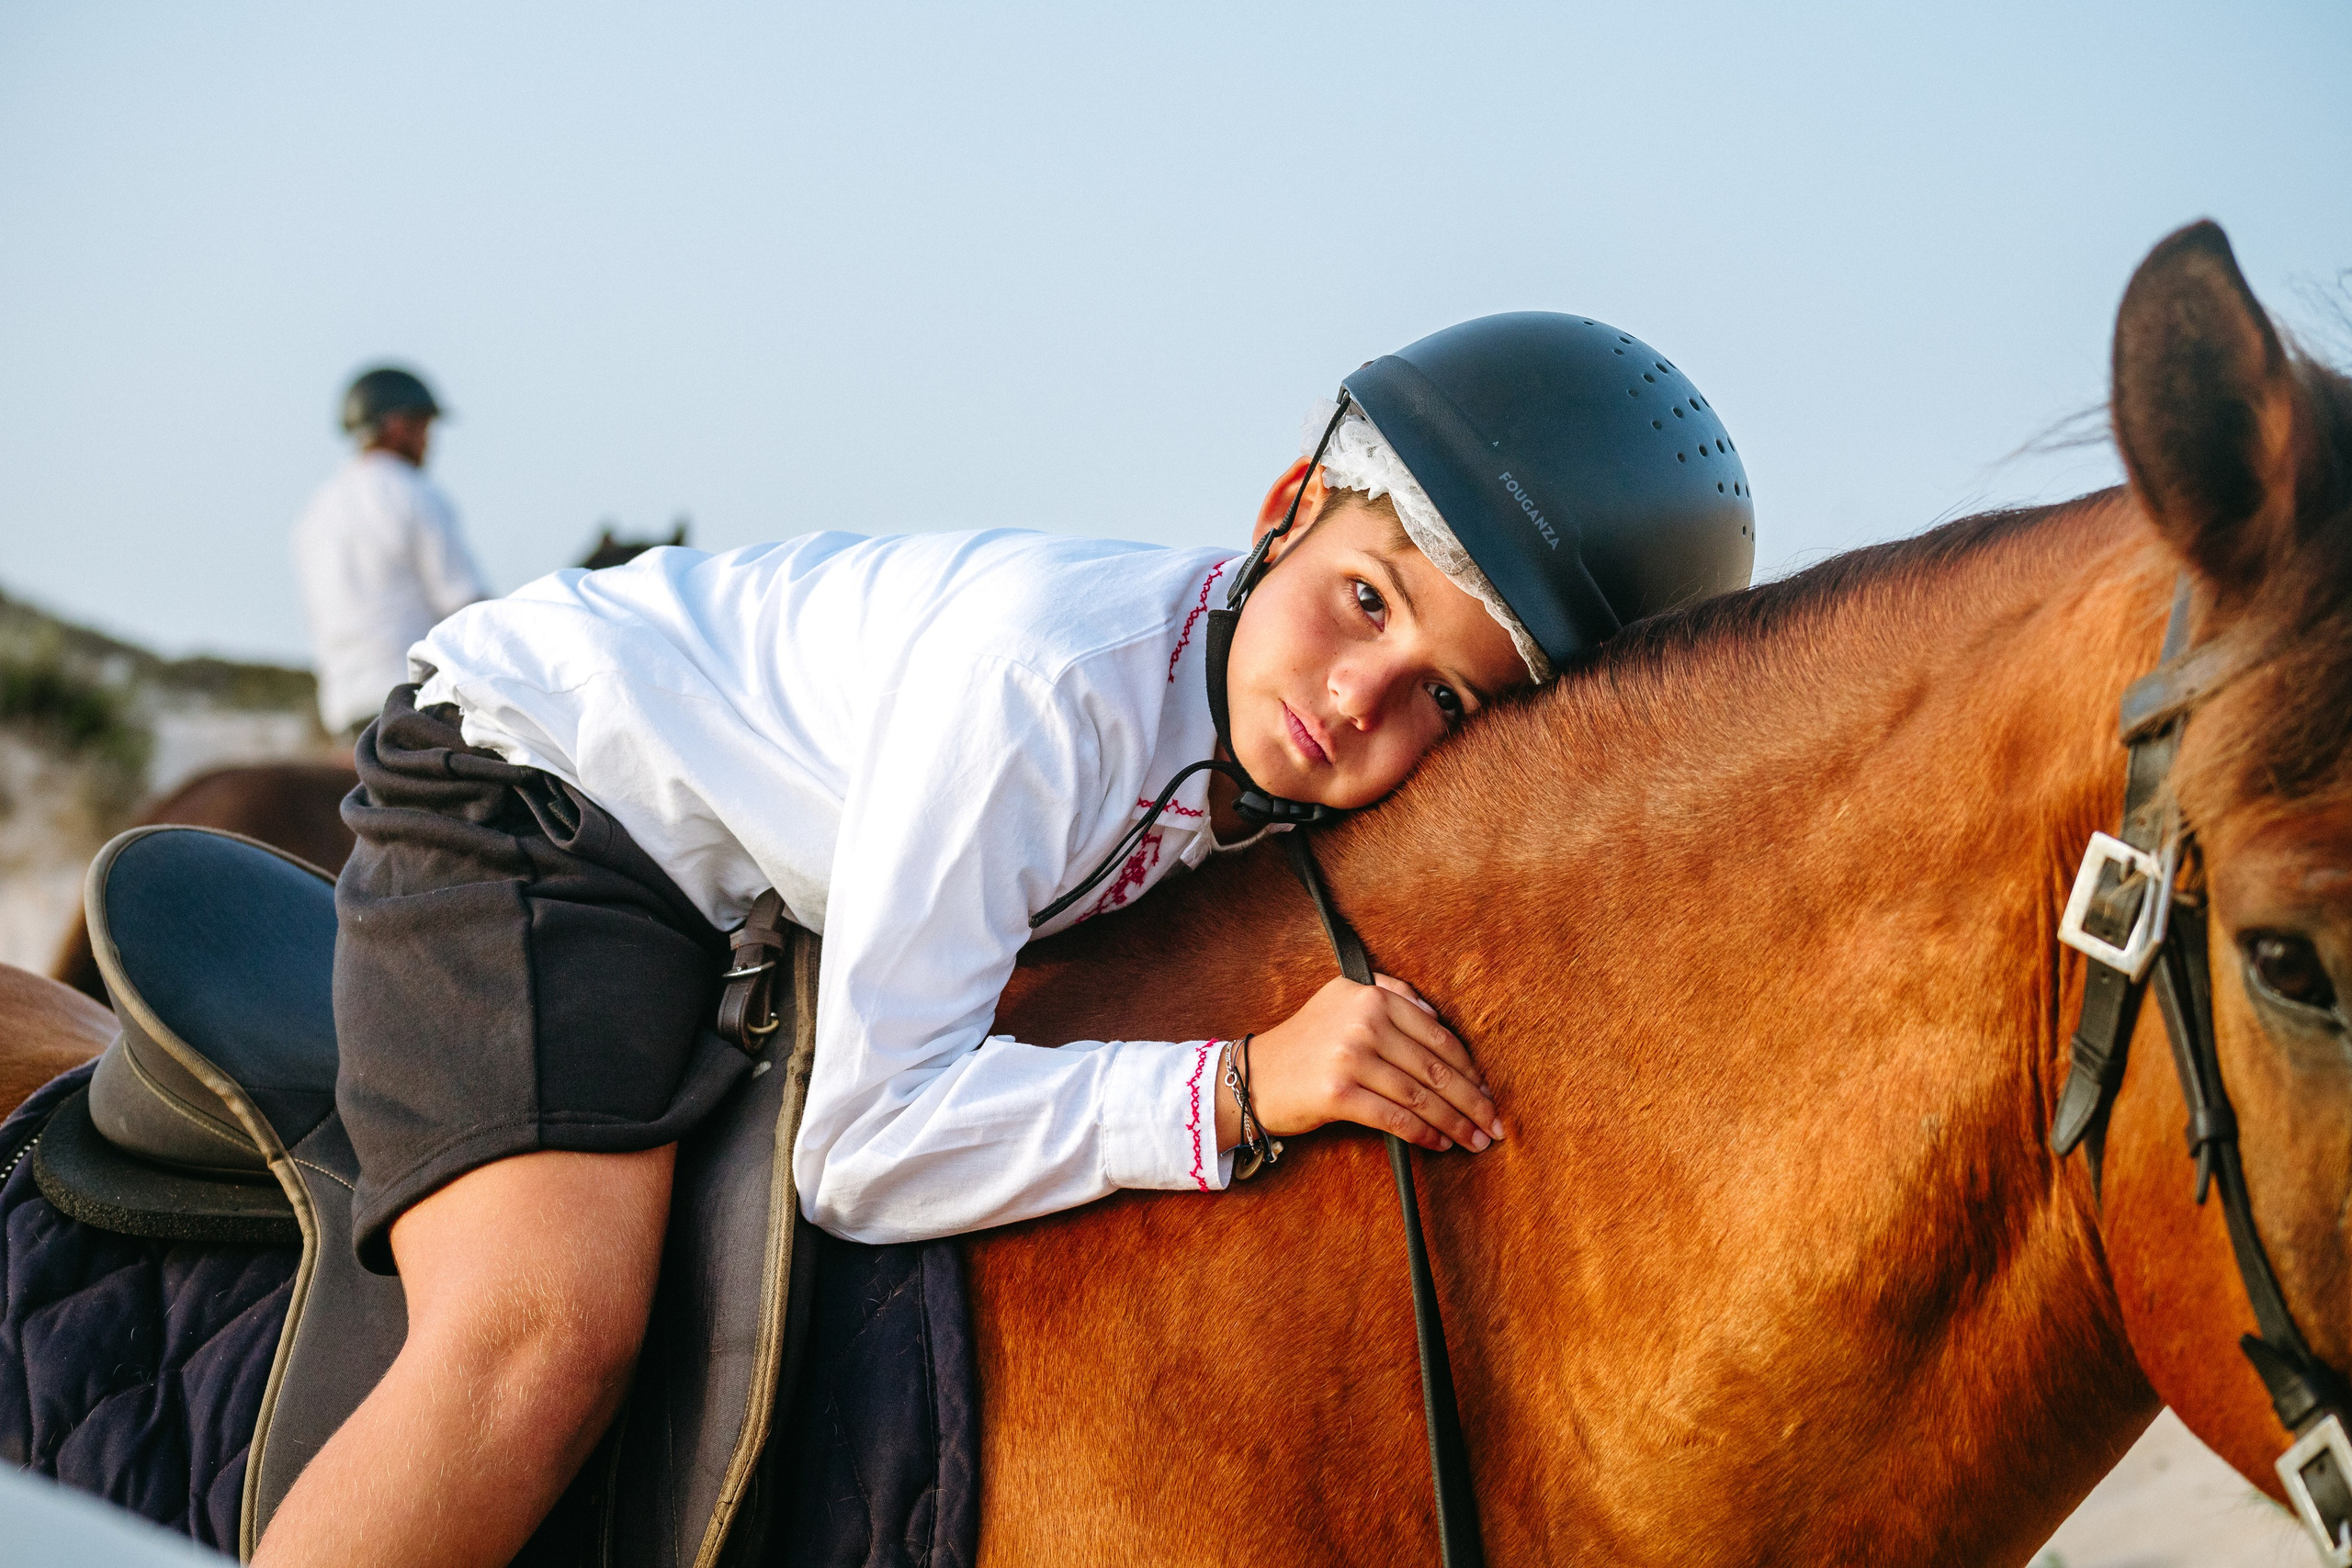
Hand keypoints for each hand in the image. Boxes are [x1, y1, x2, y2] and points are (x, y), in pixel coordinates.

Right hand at [1219, 974, 1505, 1154]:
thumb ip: (1388, 995)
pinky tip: (1440, 1144)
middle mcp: (1363, 1021)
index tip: (1486, 1091)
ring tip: (1475, 1140)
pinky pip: (1395, 1117)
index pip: (1437, 1034)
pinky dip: (1423, 1134)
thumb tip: (1436, 1017)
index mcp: (1371, 996)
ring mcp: (1350, 1056)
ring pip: (1420, 1096)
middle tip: (1493, 1124)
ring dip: (1455, 1123)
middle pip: (1435, 1067)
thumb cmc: (1303, 1045)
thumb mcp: (1341, 1000)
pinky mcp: (1338, 1092)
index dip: (1468, 1068)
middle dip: (1472, 1101)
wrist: (1250, 1077)